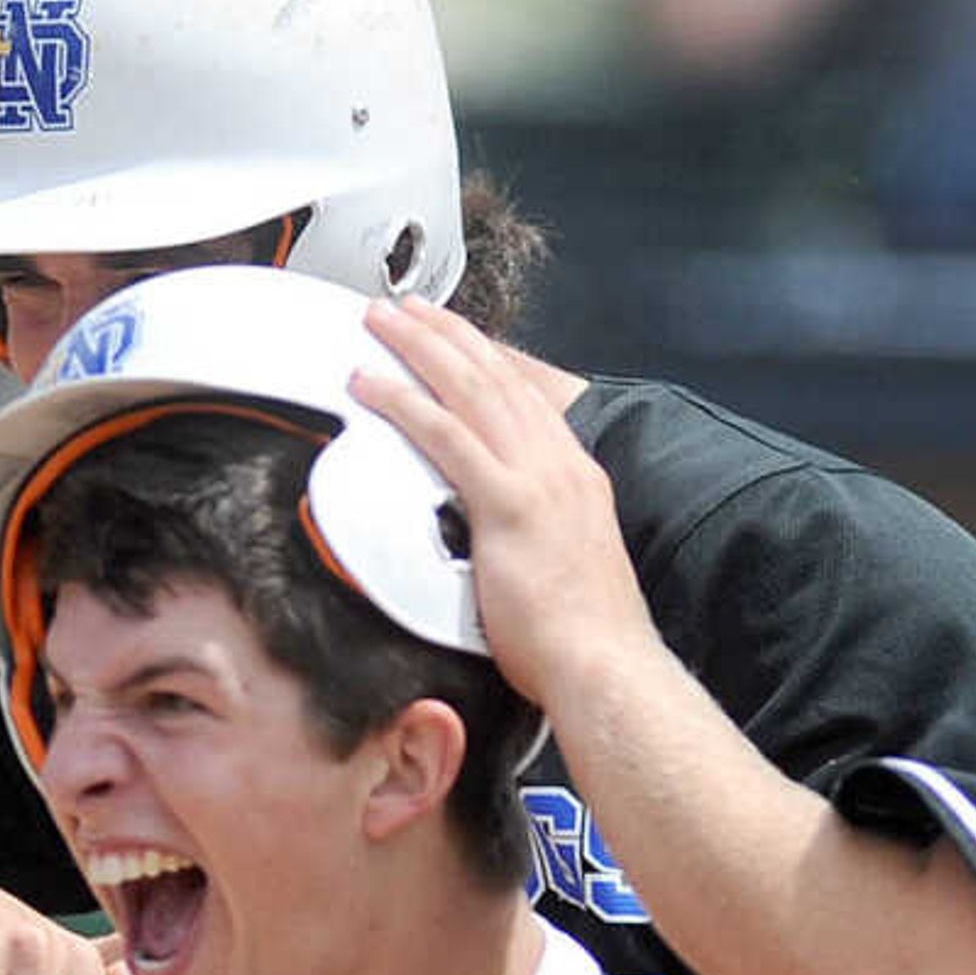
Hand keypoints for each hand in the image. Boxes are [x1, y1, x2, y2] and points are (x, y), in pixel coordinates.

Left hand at [354, 301, 671, 721]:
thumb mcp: (568, 569)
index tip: (456, 338)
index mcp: (579, 480)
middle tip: (407, 307)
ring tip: (381, 321)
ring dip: (419, 348)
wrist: (607, 667)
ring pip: (469, 389)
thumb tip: (508, 546)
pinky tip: (369, 384)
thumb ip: (539, 541)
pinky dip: (403, 402)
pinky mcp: (508, 504)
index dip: (487, 360)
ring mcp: (538, 480)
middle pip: (497, 378)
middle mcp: (562, 467)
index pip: (526, 400)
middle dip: (448, 334)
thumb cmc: (585, 642)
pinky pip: (445, 436)